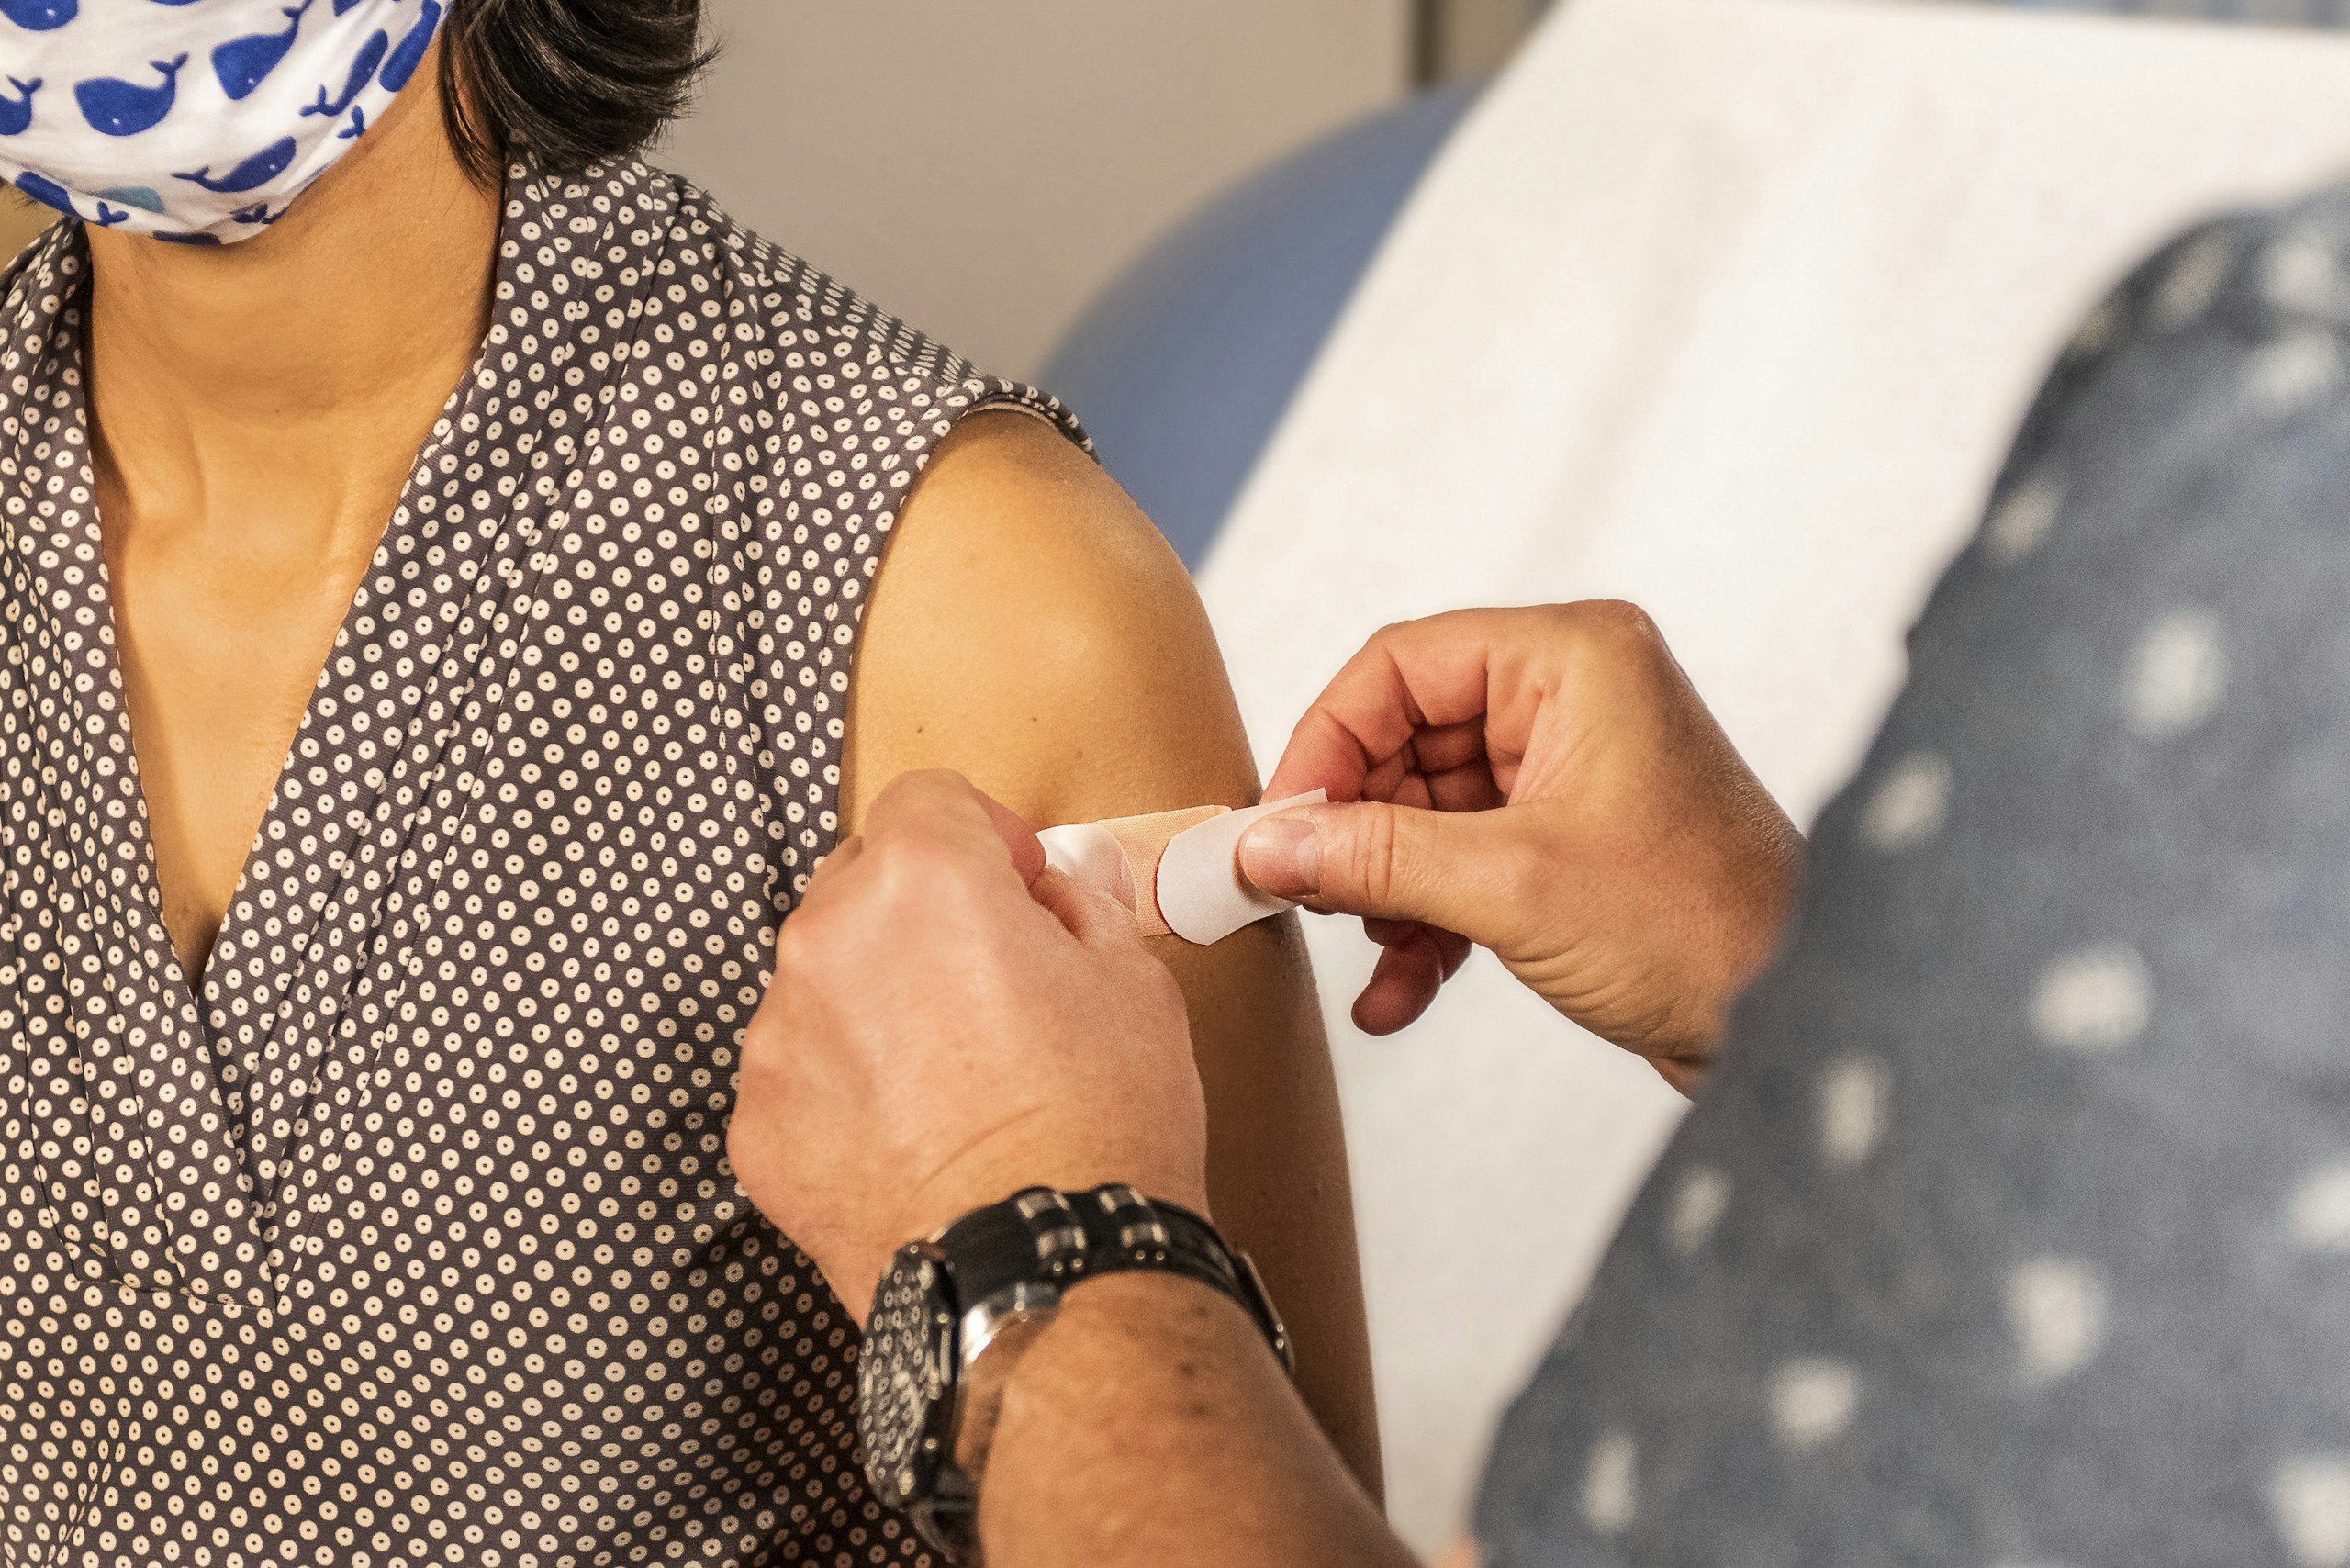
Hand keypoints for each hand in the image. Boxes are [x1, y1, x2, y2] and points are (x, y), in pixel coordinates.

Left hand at [729, 770, 1209, 1321]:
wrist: (1044, 1276)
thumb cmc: (1100, 1129)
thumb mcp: (1133, 983)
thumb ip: (1079, 909)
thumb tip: (1058, 889)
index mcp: (921, 880)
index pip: (926, 796)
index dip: (982, 832)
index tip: (1016, 880)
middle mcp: (827, 941)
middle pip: (860, 881)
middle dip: (920, 912)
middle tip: (993, 980)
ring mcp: (778, 1039)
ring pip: (822, 982)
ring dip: (876, 1002)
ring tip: (955, 1078)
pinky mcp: (757, 1127)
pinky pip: (799, 1074)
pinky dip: (844, 1089)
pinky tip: (915, 1136)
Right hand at [1242, 603, 1800, 1089]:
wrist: (1804, 1028)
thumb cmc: (1704, 932)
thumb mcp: (1512, 887)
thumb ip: (1375, 856)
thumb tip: (1265, 843)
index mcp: (1573, 659)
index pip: (1402, 666)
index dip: (1326, 742)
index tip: (1277, 823)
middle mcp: (1573, 699)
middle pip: (1408, 740)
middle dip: (1355, 830)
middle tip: (1302, 895)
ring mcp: (1574, 774)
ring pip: (1429, 812)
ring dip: (1386, 890)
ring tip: (1366, 954)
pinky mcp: (1573, 846)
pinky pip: (1467, 864)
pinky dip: (1427, 924)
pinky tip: (1398, 996)